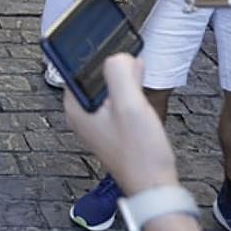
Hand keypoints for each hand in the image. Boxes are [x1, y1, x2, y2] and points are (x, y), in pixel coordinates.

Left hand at [64, 54, 178, 196]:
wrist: (155, 188)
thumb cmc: (140, 154)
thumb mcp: (130, 105)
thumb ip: (120, 74)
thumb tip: (119, 56)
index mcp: (76, 107)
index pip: (75, 66)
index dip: (93, 53)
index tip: (108, 42)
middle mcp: (81, 114)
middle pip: (92, 75)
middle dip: (111, 66)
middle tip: (129, 61)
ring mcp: (95, 122)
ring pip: (106, 87)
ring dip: (122, 78)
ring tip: (137, 74)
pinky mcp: (111, 127)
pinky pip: (115, 99)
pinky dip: (127, 92)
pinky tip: (140, 93)